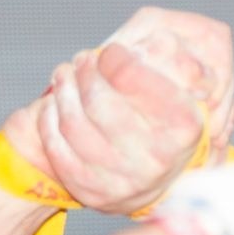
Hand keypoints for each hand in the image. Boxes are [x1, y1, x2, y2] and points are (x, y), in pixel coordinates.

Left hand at [0, 8, 233, 214]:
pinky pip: (57, 147)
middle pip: (98, 99)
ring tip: (66, 75)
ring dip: (63, 90)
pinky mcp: (94, 193)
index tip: (110, 52)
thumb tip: (159, 41)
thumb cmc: (166, 119)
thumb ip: (173, 56)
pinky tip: (57, 104)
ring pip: (73, 122)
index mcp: (183, 124)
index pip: (131, 76)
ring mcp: (124, 180)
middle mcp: (157, 157)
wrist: (157, 178)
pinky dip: (50, 119)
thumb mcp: (182, 85)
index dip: (114, 58)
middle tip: (83, 59)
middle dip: (84, 72)